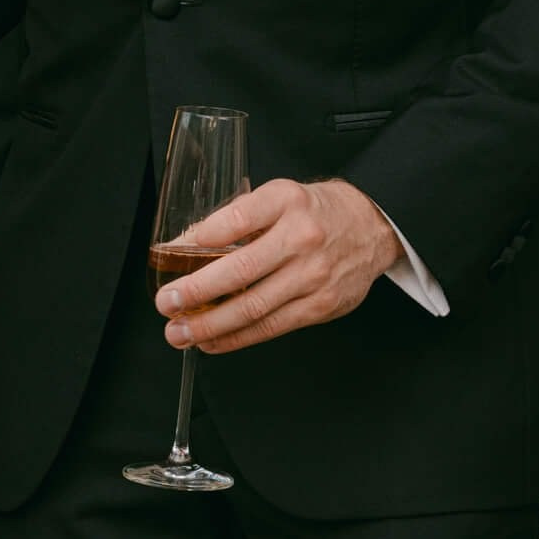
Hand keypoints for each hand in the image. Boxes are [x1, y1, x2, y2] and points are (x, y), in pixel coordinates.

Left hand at [155, 177, 401, 354]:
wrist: (372, 226)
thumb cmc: (316, 212)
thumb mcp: (279, 197)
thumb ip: (239, 217)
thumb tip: (188, 244)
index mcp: (287, 201)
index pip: (239, 217)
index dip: (203, 236)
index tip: (172, 251)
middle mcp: (302, 237)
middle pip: (242, 270)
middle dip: (197, 291)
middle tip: (166, 303)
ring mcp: (314, 275)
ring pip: (254, 307)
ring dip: (210, 324)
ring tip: (179, 332)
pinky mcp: (320, 306)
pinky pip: (271, 327)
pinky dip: (236, 337)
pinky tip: (211, 341)